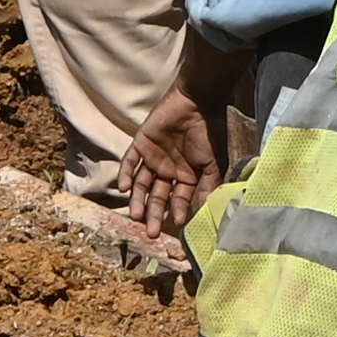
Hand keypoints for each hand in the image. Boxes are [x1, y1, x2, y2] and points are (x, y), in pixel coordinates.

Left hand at [120, 89, 226, 234]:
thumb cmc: (209, 134)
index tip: (177, 226)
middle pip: (158, 196)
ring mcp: (153, 158)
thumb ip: (208, 186)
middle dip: (154, 214)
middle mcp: (169, 170)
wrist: (196, 104)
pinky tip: (123, 188)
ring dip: (137, 199)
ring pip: (141, 184)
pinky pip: (129, 162)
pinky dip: (125, 174)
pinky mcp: (140, 145)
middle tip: (150, 233)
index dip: (177, 212)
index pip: (179, 199)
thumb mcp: (213, 164)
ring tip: (136, 215)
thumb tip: (210, 211)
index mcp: (187, 175)